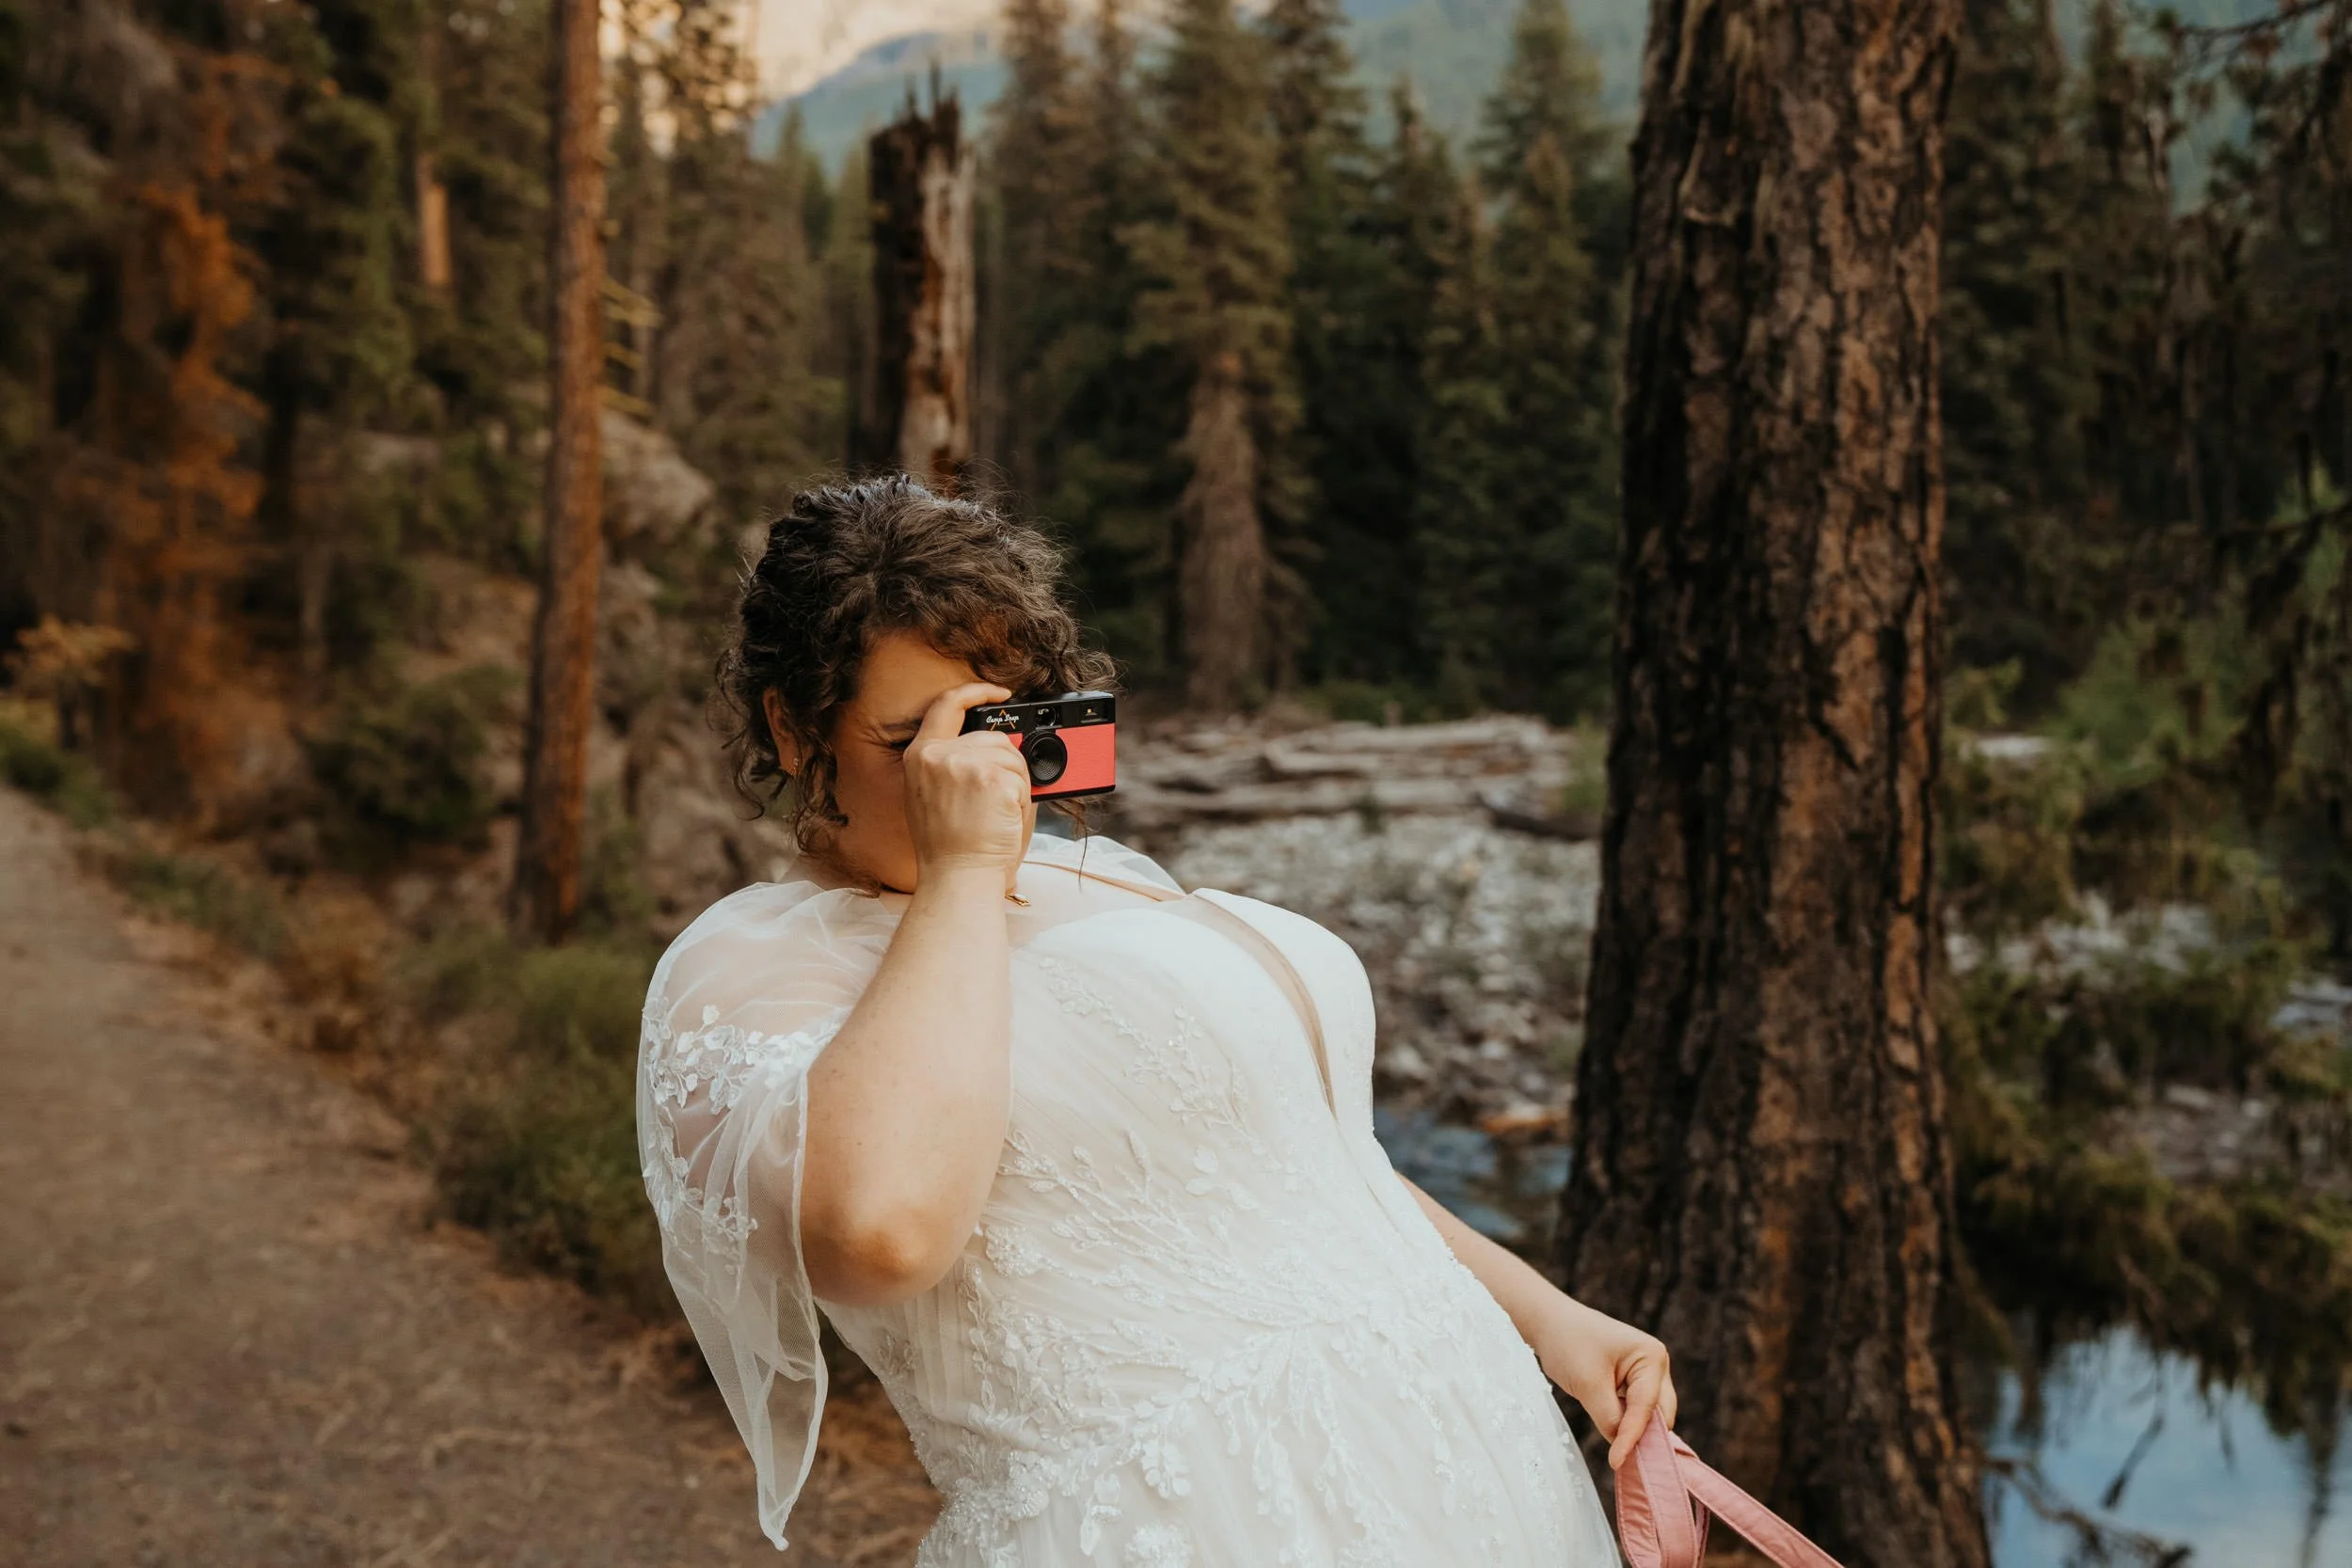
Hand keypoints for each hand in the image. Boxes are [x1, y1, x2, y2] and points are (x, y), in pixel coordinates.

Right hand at [902, 683, 1028, 881]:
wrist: (958, 879)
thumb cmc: (954, 849)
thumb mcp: (940, 796)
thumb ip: (961, 764)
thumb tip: (1003, 747)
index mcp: (921, 757)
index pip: (947, 705)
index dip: (976, 692)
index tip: (1000, 693)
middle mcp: (938, 754)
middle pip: (994, 738)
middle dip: (1008, 765)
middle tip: (998, 802)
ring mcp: (964, 762)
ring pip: (1012, 756)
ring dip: (1016, 784)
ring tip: (995, 815)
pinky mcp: (990, 776)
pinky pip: (1022, 776)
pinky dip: (1023, 799)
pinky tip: (1003, 818)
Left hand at [1531, 1296, 1676, 1469]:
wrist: (1549, 1322)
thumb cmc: (1567, 1344)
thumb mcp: (1587, 1384)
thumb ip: (1609, 1418)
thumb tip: (1623, 1446)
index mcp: (1652, 1356)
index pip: (1646, 1407)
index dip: (1632, 1437)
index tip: (1617, 1463)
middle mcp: (1656, 1364)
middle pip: (1659, 1414)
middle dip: (1643, 1436)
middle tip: (1623, 1462)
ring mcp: (1646, 1373)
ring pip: (1649, 1416)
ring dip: (1634, 1431)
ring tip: (1618, 1453)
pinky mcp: (1632, 1382)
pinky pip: (1636, 1411)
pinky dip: (1626, 1424)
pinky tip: (1613, 1436)